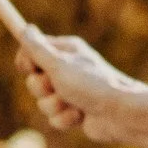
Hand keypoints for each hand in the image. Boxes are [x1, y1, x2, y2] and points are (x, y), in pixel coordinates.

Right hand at [16, 32, 141, 142]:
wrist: (121, 114)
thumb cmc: (92, 85)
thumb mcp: (59, 64)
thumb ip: (37, 49)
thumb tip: (25, 29)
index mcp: (65, 51)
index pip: (32, 51)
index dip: (26, 62)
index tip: (29, 68)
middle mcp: (67, 69)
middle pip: (33, 80)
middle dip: (42, 89)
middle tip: (57, 87)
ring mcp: (70, 91)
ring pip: (42, 102)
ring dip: (54, 106)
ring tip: (73, 104)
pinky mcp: (73, 111)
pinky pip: (53, 117)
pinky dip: (64, 119)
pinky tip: (81, 116)